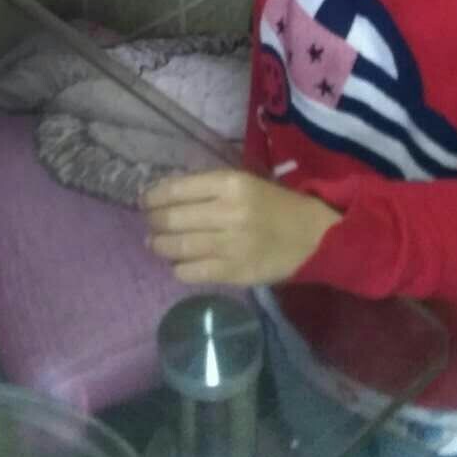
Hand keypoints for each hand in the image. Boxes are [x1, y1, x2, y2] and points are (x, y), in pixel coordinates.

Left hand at [141, 169, 337, 286]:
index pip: (178, 188)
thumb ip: (207, 188)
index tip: (144, 200)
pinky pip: (193, 272)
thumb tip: (164, 196)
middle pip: (174, 218)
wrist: (312, 236)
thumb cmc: (273, 205)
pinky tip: (177, 264)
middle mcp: (229, 212)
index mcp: (232, 183)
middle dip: (154, 221)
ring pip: (179, 247)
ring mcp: (231, 245)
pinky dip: (178, 268)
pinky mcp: (235, 273)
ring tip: (155, 243)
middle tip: (149, 223)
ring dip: (160, 245)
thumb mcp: (243, 183)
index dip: (154, 196)